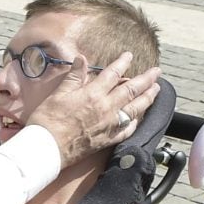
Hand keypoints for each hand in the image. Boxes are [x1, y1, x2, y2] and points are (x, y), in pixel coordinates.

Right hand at [27, 53, 160, 168]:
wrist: (46, 148)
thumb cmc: (47, 121)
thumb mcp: (58, 94)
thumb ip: (73, 77)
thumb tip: (81, 59)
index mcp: (93, 94)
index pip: (113, 74)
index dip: (122, 63)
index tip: (129, 55)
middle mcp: (106, 108)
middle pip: (131, 90)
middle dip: (146, 79)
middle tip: (157, 71)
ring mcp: (110, 125)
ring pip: (136, 108)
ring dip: (148, 97)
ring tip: (156, 89)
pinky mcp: (108, 139)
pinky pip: (128, 129)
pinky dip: (136, 121)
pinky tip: (139, 117)